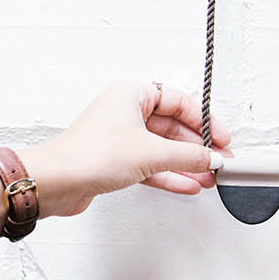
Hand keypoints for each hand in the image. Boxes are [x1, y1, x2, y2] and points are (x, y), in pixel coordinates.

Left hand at [22, 81, 230, 218]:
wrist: (57, 182)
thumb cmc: (90, 154)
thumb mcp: (152, 152)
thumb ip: (188, 155)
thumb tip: (211, 157)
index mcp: (131, 95)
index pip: (177, 101)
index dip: (203, 119)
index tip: (221, 137)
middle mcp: (124, 113)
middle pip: (171, 126)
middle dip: (197, 146)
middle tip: (219, 160)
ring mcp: (119, 138)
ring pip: (161, 148)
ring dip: (186, 163)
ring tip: (209, 176)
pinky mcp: (114, 162)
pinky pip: (150, 165)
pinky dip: (169, 175)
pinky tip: (188, 184)